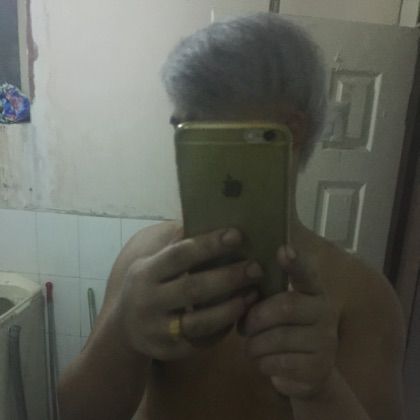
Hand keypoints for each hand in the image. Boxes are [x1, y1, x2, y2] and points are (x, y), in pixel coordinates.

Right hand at [114, 228, 261, 360]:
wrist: (124, 328)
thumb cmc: (147, 285)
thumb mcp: (152, 263)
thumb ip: (176, 246)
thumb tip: (211, 219)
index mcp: (146, 272)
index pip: (179, 255)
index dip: (208, 245)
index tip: (237, 235)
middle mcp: (149, 301)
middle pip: (193, 289)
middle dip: (228, 277)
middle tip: (256, 267)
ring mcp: (157, 329)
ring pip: (200, 322)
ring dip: (231, 308)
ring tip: (253, 293)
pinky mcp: (169, 351)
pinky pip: (201, 342)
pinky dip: (223, 328)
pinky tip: (239, 313)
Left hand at [242, 246, 338, 398]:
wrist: (309, 370)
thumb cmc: (286, 329)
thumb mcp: (279, 307)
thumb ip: (267, 293)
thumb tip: (240, 281)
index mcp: (313, 290)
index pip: (306, 273)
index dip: (295, 262)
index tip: (283, 249)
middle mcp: (325, 311)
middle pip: (285, 307)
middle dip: (256, 318)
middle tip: (243, 327)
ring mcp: (326, 340)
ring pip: (279, 337)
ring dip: (255, 344)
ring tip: (249, 346)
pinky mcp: (319, 367)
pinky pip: (280, 362)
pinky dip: (263, 362)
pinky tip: (262, 360)